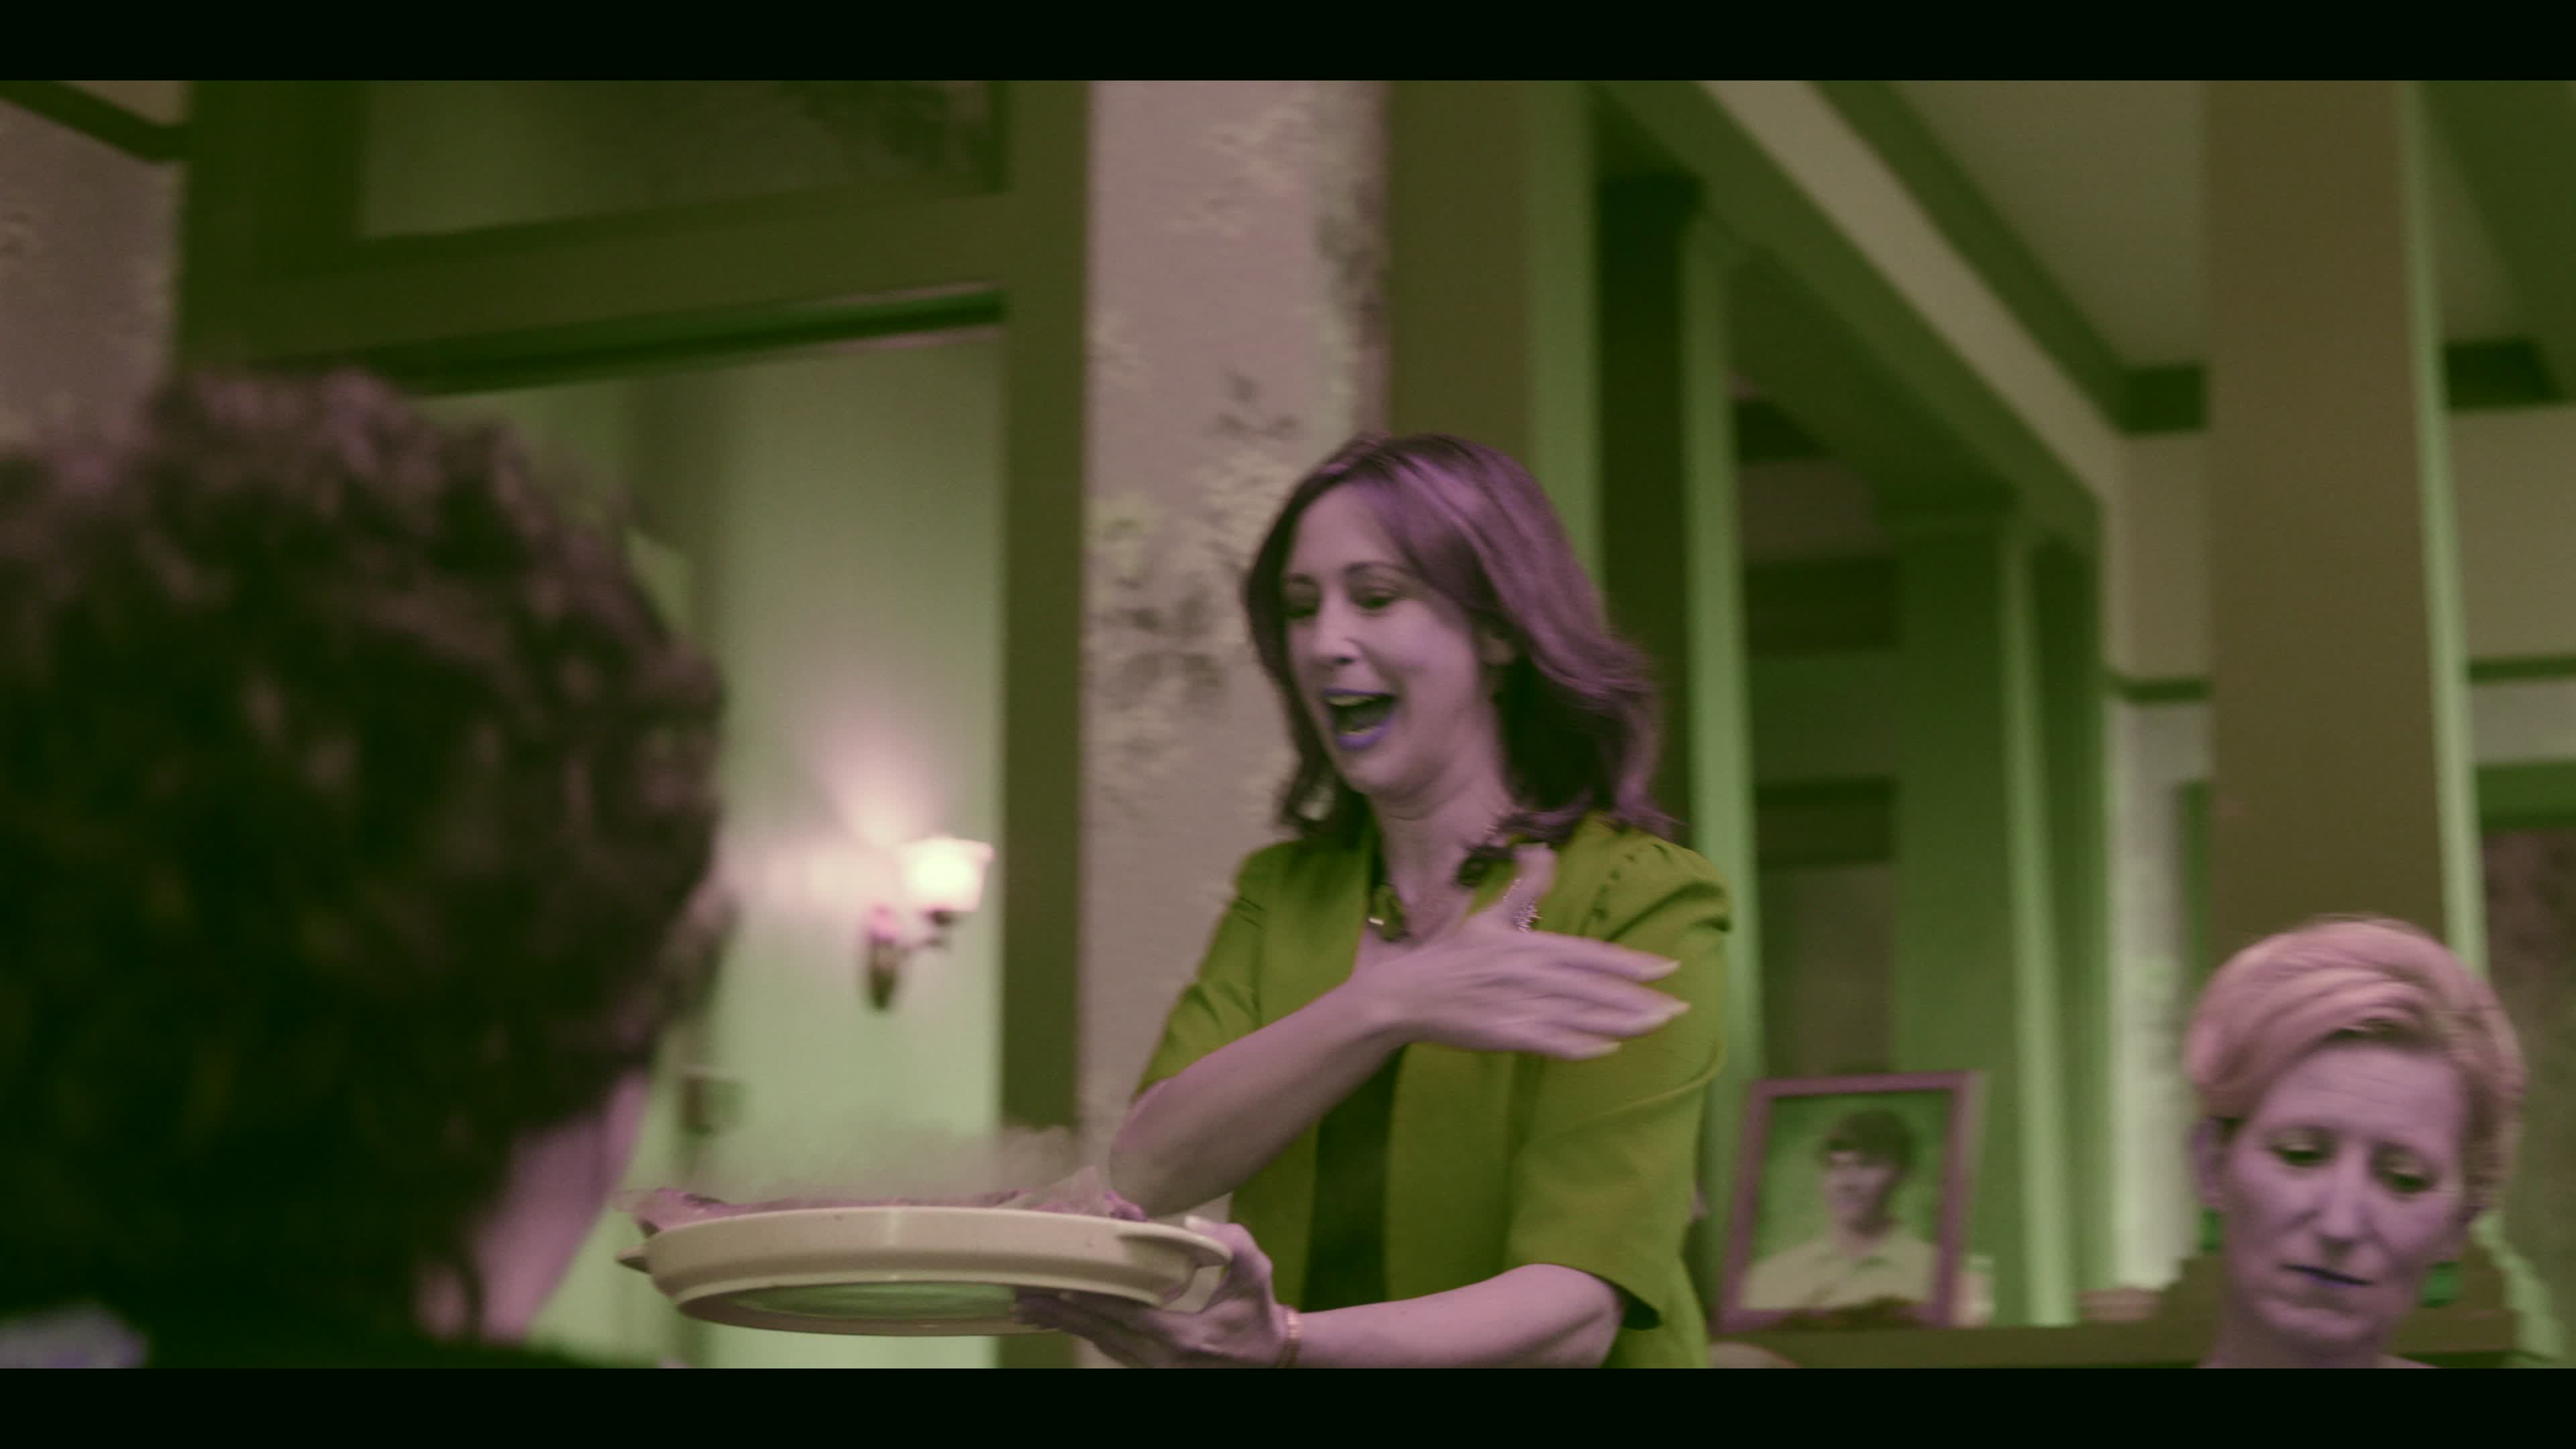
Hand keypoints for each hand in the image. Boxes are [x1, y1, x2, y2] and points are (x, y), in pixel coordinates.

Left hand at [1010, 1222, 1290, 1368]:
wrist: (1269, 1355)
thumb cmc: (1258, 1310)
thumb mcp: (1256, 1271)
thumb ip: (1229, 1245)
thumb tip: (1188, 1223)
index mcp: (1184, 1337)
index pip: (1128, 1317)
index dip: (1093, 1301)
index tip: (1060, 1285)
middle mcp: (1161, 1359)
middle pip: (1102, 1333)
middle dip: (1061, 1313)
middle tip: (1024, 1292)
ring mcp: (1153, 1367)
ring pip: (1100, 1343)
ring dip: (1064, 1324)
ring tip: (1029, 1304)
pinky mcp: (1150, 1366)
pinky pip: (1109, 1347)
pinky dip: (1082, 1330)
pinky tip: (1059, 1317)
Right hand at [1347, 846, 1685, 1060]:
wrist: (1407, 993)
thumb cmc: (1451, 956)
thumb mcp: (1488, 916)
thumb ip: (1523, 889)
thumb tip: (1542, 852)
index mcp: (1530, 943)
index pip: (1591, 953)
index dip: (1630, 961)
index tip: (1667, 967)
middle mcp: (1530, 971)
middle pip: (1595, 986)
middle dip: (1640, 997)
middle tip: (1679, 1006)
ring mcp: (1519, 1004)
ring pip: (1581, 1014)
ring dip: (1622, 1022)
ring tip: (1656, 1026)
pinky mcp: (1505, 1033)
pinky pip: (1550, 1040)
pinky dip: (1579, 1046)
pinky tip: (1607, 1050)